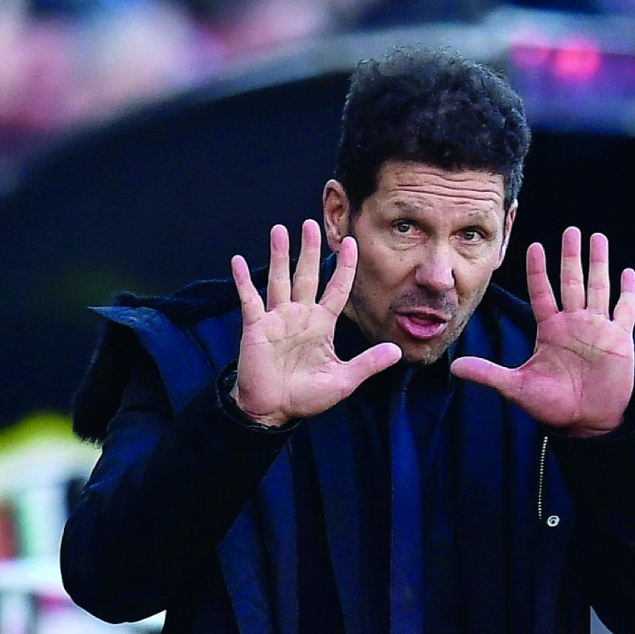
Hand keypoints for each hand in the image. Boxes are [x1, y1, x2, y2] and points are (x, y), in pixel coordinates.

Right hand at [229, 219, 401, 426]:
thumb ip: (368, 364)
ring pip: (279, 279)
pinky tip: (237, 261)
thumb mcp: (343, 380)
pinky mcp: (255, 327)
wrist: (272, 410)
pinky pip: (249, 299)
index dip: (344, 267)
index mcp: (322, 324)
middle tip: (311, 223)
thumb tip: (397, 352)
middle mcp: (300, 315)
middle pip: (307, 275)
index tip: (351, 243)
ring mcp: (276, 319)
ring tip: (279, 229)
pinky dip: (243, 280)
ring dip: (278, 255)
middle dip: (309, 250)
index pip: (337, 289)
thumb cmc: (305, 396)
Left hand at [451, 227, 634, 436]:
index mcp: (550, 329)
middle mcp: (574, 323)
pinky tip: (628, 273)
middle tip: (570, 230)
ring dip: (598, 263)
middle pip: (572, 281)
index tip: (535, 246)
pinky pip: (625, 310)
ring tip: (597, 237)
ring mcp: (598, 329)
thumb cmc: (553, 405)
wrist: (587, 422)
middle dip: (571, 256)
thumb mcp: (517, 387)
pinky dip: (627, 292)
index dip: (538, 270)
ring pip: (598, 287)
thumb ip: (488, 374)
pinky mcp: (619, 340)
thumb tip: (454, 368)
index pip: (542, 291)